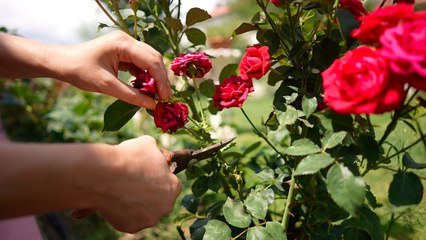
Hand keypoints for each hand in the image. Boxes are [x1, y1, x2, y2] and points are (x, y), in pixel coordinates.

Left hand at [51, 31, 171, 108]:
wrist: (61, 63)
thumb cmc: (80, 71)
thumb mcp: (106, 86)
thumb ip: (131, 95)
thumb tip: (152, 105)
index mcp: (123, 43)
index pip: (151, 61)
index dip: (161, 80)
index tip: (165, 98)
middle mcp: (127, 41)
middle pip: (154, 59)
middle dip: (160, 79)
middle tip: (164, 98)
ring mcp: (126, 46)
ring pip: (149, 62)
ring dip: (153, 79)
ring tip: (156, 96)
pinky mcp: (123, 53)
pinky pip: (140, 65)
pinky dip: (144, 77)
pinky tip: (145, 90)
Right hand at [91, 136, 180, 232]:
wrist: (104, 175)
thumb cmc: (129, 158)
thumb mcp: (147, 144)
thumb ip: (155, 152)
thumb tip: (154, 152)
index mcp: (173, 187)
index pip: (170, 183)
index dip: (158, 177)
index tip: (146, 173)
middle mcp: (166, 206)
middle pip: (159, 200)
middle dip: (149, 193)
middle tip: (133, 182)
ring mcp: (149, 219)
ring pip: (144, 211)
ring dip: (137, 203)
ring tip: (122, 190)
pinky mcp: (132, 227)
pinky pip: (129, 219)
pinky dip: (122, 212)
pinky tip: (115, 199)